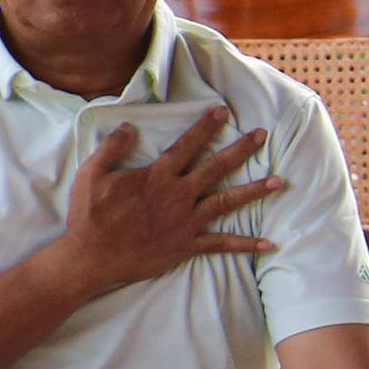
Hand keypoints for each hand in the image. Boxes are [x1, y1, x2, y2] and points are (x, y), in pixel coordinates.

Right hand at [64, 107, 285, 295]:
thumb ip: (111, 148)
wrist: (90, 258)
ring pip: (227, 202)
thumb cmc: (89, 216)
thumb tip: (129, 126)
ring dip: (254, 191)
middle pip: (216, 167)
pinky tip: (269, 243)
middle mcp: (178, 196)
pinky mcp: (186, 246)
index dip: (206, 127)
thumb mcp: (91, 175)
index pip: (188, 145)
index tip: (223, 111)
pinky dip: (245, 244)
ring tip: (279, 182)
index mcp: (158, 177)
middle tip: (262, 134)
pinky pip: (221, 244)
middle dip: (241, 149)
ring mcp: (185, 222)